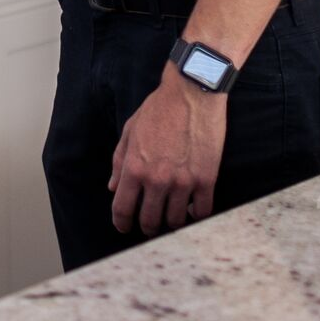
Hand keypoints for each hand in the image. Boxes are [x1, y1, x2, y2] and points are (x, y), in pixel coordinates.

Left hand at [108, 62, 227, 235]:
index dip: (121, 223)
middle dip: (146, 226)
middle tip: (148, 225)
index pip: (123, 208)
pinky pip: (202, 211)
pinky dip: (196, 215)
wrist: (192, 93)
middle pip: (149, 220)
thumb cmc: (159, 109)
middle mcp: (157, 180)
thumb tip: (113, 187)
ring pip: (176, 220)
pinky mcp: (207, 180)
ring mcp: (183, 182)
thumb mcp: (130, 131)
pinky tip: (193, 209)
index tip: (124, 227)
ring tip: (171, 217)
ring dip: (172, 222)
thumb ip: (119, 162)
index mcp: (134, 168)